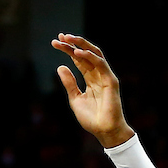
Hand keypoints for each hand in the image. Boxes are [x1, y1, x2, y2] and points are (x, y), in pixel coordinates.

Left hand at [52, 34, 134, 148]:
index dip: (68, 50)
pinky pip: (101, 65)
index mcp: (91, 79)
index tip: (55, 42)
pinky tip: (77, 53)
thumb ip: (69, 83)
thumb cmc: (92, 118)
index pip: (79, 60)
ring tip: (68, 39)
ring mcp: (106, 77)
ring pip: (94, 55)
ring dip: (81, 45)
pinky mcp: (111, 81)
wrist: (104, 131)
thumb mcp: (75, 99)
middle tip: (60, 36)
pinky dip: (90, 57)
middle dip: (73, 44)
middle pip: (85, 54)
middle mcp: (99, 75)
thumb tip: (60, 67)